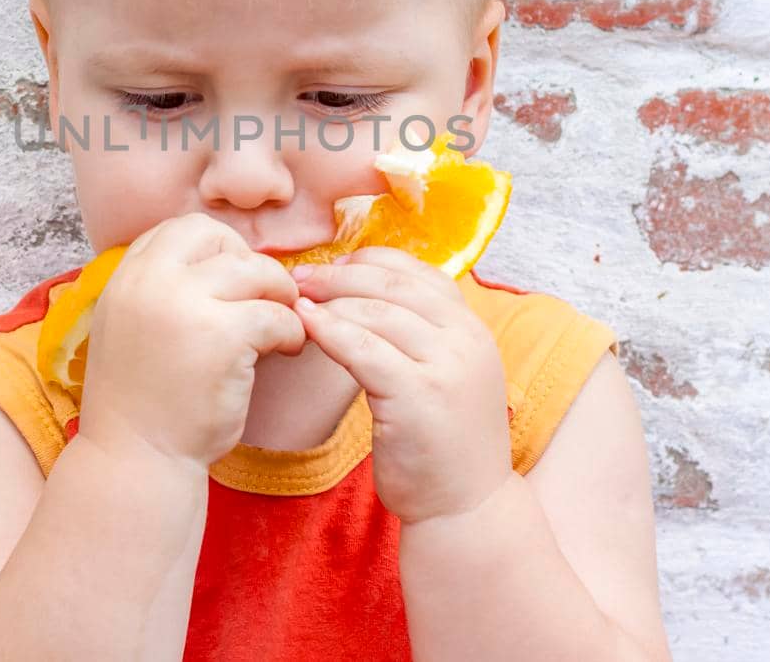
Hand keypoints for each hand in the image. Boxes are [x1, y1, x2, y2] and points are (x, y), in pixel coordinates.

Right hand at [74, 213, 307, 471]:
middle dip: (249, 264)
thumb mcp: (132, 326)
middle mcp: (150, 282)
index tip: (231, 281)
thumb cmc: (144, 399)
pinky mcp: (223, 337)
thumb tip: (224, 259)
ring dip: (279, 295)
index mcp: (126, 277)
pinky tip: (284, 351)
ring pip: (256, 271)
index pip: (180, 229)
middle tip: (263, 299)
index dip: (215, 248)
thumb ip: (162, 289)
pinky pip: (277, 314)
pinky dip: (291, 331)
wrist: (137, 458)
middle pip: (219, 238)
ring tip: (282, 325)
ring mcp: (186, 306)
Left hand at [290, 247, 511, 525]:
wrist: (466, 508)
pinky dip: (329, 332)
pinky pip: (363, 349)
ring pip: (376, 312)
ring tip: (295, 301)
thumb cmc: (442, 443)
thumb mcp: (444, 375)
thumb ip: (420, 336)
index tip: (333, 266)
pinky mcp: (419, 395)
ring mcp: (447, 366)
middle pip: (394, 285)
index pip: (420, 272)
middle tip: (299, 277)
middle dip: (340, 276)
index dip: (371, 262)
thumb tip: (362, 293)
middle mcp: (467, 339)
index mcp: (474, 328)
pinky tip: (305, 326)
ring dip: (329, 301)